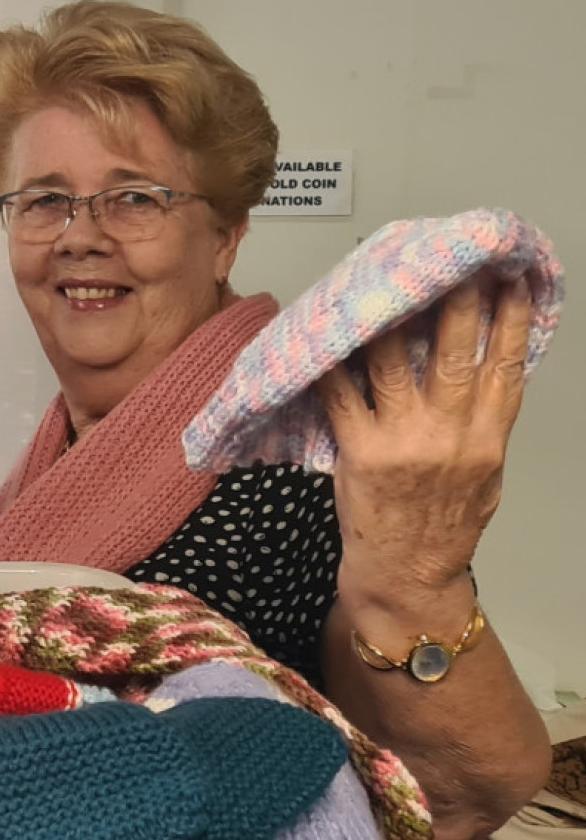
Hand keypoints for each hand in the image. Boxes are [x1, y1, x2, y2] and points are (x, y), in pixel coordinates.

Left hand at [316, 275, 530, 607]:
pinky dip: (332, 364)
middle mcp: (451, 436)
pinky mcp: (361, 453)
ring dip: (390, 321)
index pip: (506, 370)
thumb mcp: (483, 478)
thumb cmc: (442, 527)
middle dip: (457, 305)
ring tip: (385, 283)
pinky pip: (342, 396)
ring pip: (396, 366)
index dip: (513, 323)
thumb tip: (491, 377)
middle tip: (454, 263)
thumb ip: (484, 428)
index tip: (513, 282)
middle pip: (457, 357)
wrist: (406, 576)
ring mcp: (405, 443)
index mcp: (486, 440)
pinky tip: (326, 335)